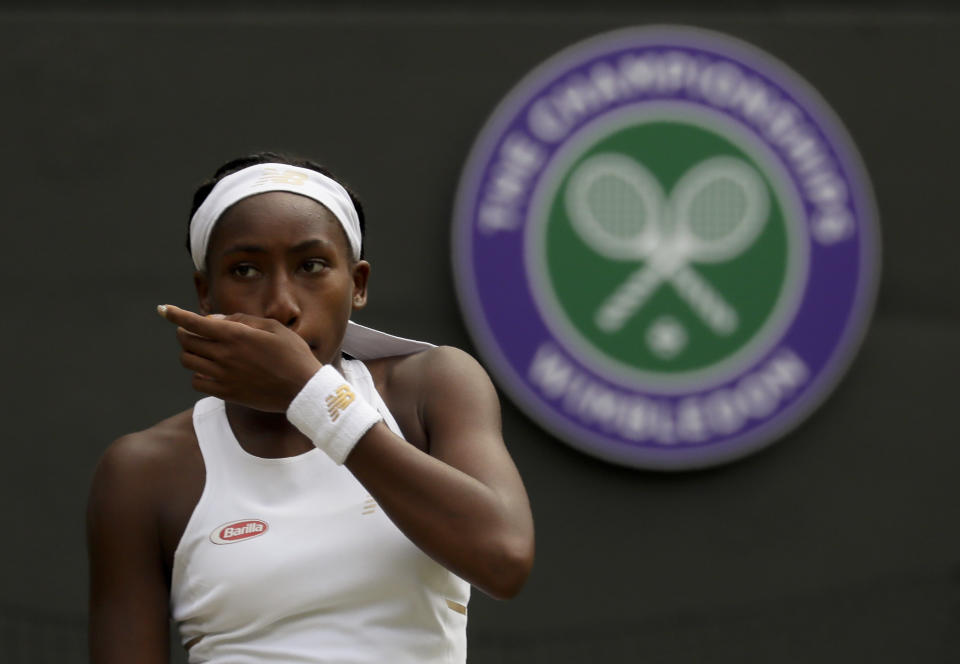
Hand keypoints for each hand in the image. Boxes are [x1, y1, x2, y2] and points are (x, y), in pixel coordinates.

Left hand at [158, 304, 321, 411]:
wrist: (303, 389)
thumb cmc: (293, 354)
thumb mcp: (273, 327)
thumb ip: (241, 320)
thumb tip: (213, 320)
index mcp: (236, 335)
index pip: (194, 322)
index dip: (175, 314)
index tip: (163, 309)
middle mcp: (224, 355)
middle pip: (186, 341)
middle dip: (184, 332)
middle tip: (192, 331)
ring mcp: (223, 375)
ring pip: (188, 361)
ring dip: (190, 352)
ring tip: (202, 350)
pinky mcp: (226, 392)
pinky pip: (197, 382)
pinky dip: (198, 374)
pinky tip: (209, 370)